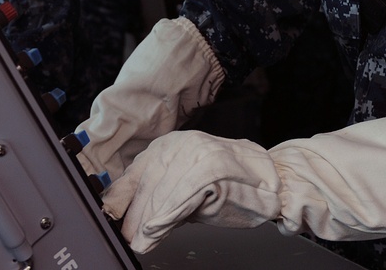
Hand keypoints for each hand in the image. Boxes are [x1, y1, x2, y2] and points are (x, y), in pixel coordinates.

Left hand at [103, 130, 281, 252]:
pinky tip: (156, 230)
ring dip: (148, 221)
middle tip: (130, 237)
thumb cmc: (232, 186)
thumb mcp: (186, 188)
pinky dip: (166, 217)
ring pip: (161, 193)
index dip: (122, 201)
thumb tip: (134, 222)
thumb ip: (161, 198)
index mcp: (168, 146)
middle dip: (135, 216)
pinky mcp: (209, 168)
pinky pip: (181, 197)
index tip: (113, 220)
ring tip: (141, 240)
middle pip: (145, 186)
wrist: (272, 180)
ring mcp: (195, 155)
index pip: (134, 175)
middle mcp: (179, 146)